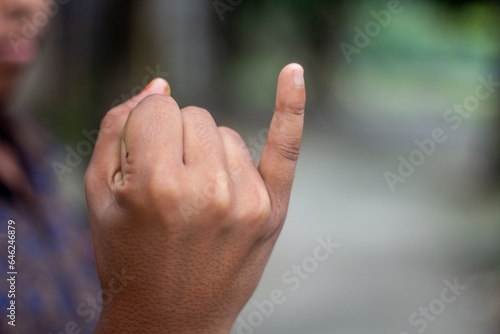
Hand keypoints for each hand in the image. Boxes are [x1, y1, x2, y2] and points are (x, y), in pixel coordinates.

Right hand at [84, 63, 305, 333]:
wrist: (169, 318)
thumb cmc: (126, 254)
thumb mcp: (98, 194)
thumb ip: (118, 127)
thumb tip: (160, 85)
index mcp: (156, 184)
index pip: (156, 110)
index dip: (144, 130)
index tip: (141, 160)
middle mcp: (207, 190)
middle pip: (194, 116)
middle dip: (176, 141)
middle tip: (169, 189)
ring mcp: (246, 201)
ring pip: (226, 134)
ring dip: (208, 153)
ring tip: (195, 200)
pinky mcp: (272, 210)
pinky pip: (285, 146)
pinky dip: (289, 107)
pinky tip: (292, 73)